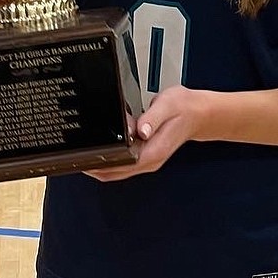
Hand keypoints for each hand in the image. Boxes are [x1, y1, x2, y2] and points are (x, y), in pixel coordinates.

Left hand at [85, 85, 209, 180]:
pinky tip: (104, 146)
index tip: (85, 160)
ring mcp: (148, 159)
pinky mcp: (146, 153)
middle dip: (96, 167)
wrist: (199, 113)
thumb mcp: (168, 105)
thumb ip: (151, 118)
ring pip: (118, 169)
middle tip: (77, 155)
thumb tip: (139, 131)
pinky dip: (112, 157)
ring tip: (86, 150)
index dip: (101, 166)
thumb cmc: (185, 108)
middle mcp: (150, 160)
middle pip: (115, 172)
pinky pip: (124, 161)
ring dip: (102, 163)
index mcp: (153, 152)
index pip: (121, 166)